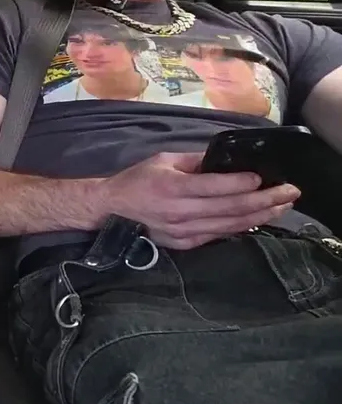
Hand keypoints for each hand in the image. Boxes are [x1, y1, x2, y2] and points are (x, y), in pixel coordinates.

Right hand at [100, 151, 299, 249]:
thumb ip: (196, 160)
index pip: (218, 187)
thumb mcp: (163, 159)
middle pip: (233, 209)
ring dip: (262, 216)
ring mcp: (184, 231)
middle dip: (267, 200)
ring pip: (232, 225)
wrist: (113, 208)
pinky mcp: (185, 243)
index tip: (265, 177)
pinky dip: (242, 227)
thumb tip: (227, 160)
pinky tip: (259, 219)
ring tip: (283, 206)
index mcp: (174, 188)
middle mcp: (181, 212)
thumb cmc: (138, 179)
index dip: (245, 183)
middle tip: (291, 191)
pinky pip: (220, 235)